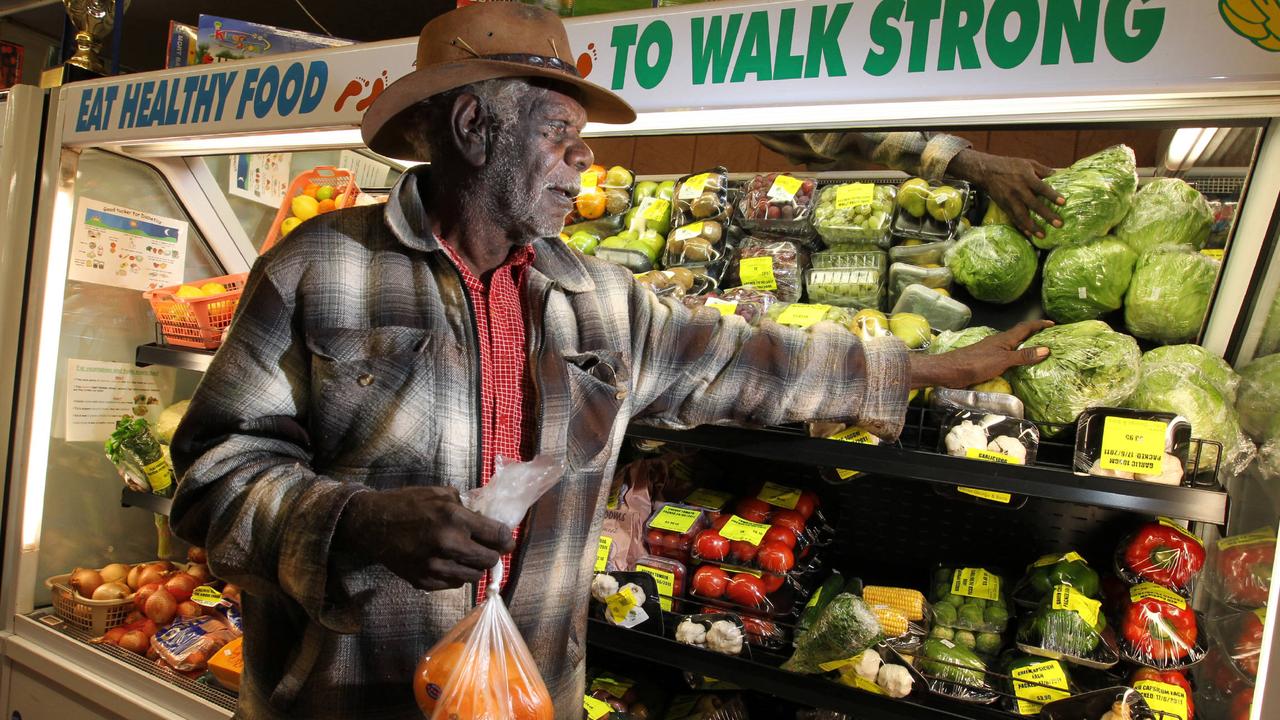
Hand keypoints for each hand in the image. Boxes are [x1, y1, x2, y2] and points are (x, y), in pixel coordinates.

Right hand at [336, 486, 515, 590]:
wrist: (372, 525)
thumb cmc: (407, 504)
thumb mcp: (440, 493)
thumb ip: (467, 507)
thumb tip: (488, 518)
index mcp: (455, 519)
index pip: (497, 536)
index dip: (506, 539)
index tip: (506, 541)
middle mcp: (448, 544)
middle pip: (489, 560)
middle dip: (492, 554)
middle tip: (488, 549)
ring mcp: (436, 567)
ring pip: (474, 576)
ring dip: (474, 567)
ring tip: (466, 556)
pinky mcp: (424, 582)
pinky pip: (454, 585)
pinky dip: (456, 575)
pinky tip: (449, 563)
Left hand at [909, 320, 1053, 388]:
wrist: (950, 370)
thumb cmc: (976, 363)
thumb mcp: (1003, 360)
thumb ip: (1023, 355)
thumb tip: (1046, 349)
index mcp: (1004, 339)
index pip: (1025, 328)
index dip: (1039, 325)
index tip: (1052, 323)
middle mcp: (999, 342)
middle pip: (1020, 335)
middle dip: (1034, 335)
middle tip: (1048, 338)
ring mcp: (991, 351)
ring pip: (1012, 346)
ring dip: (1025, 347)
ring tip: (1037, 352)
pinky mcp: (986, 361)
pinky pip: (1006, 356)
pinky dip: (1016, 358)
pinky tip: (1017, 366)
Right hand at [950, 149, 1064, 238]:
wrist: (986, 171)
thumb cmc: (1010, 165)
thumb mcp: (1028, 163)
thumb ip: (1044, 170)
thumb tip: (1060, 174)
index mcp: (1026, 178)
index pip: (1041, 188)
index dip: (1052, 195)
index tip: (1063, 202)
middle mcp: (1018, 190)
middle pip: (1034, 205)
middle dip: (1047, 215)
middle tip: (1059, 224)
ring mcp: (1010, 200)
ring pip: (1022, 216)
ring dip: (1033, 227)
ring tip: (1043, 235)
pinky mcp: (1004, 206)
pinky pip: (1014, 219)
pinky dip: (1022, 227)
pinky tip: (1029, 234)